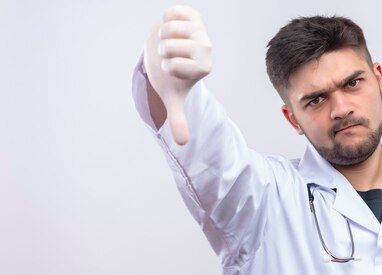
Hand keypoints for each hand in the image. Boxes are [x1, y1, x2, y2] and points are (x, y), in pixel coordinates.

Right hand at [144, 5, 211, 144]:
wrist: (169, 52)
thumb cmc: (170, 76)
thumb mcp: (173, 97)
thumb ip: (178, 119)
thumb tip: (182, 143)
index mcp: (204, 67)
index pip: (173, 65)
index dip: (166, 67)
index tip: (173, 70)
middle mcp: (207, 48)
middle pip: (169, 46)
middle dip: (162, 52)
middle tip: (170, 55)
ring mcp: (200, 29)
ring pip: (169, 28)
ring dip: (162, 36)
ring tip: (170, 42)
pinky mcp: (192, 14)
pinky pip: (171, 12)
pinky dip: (165, 19)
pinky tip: (172, 27)